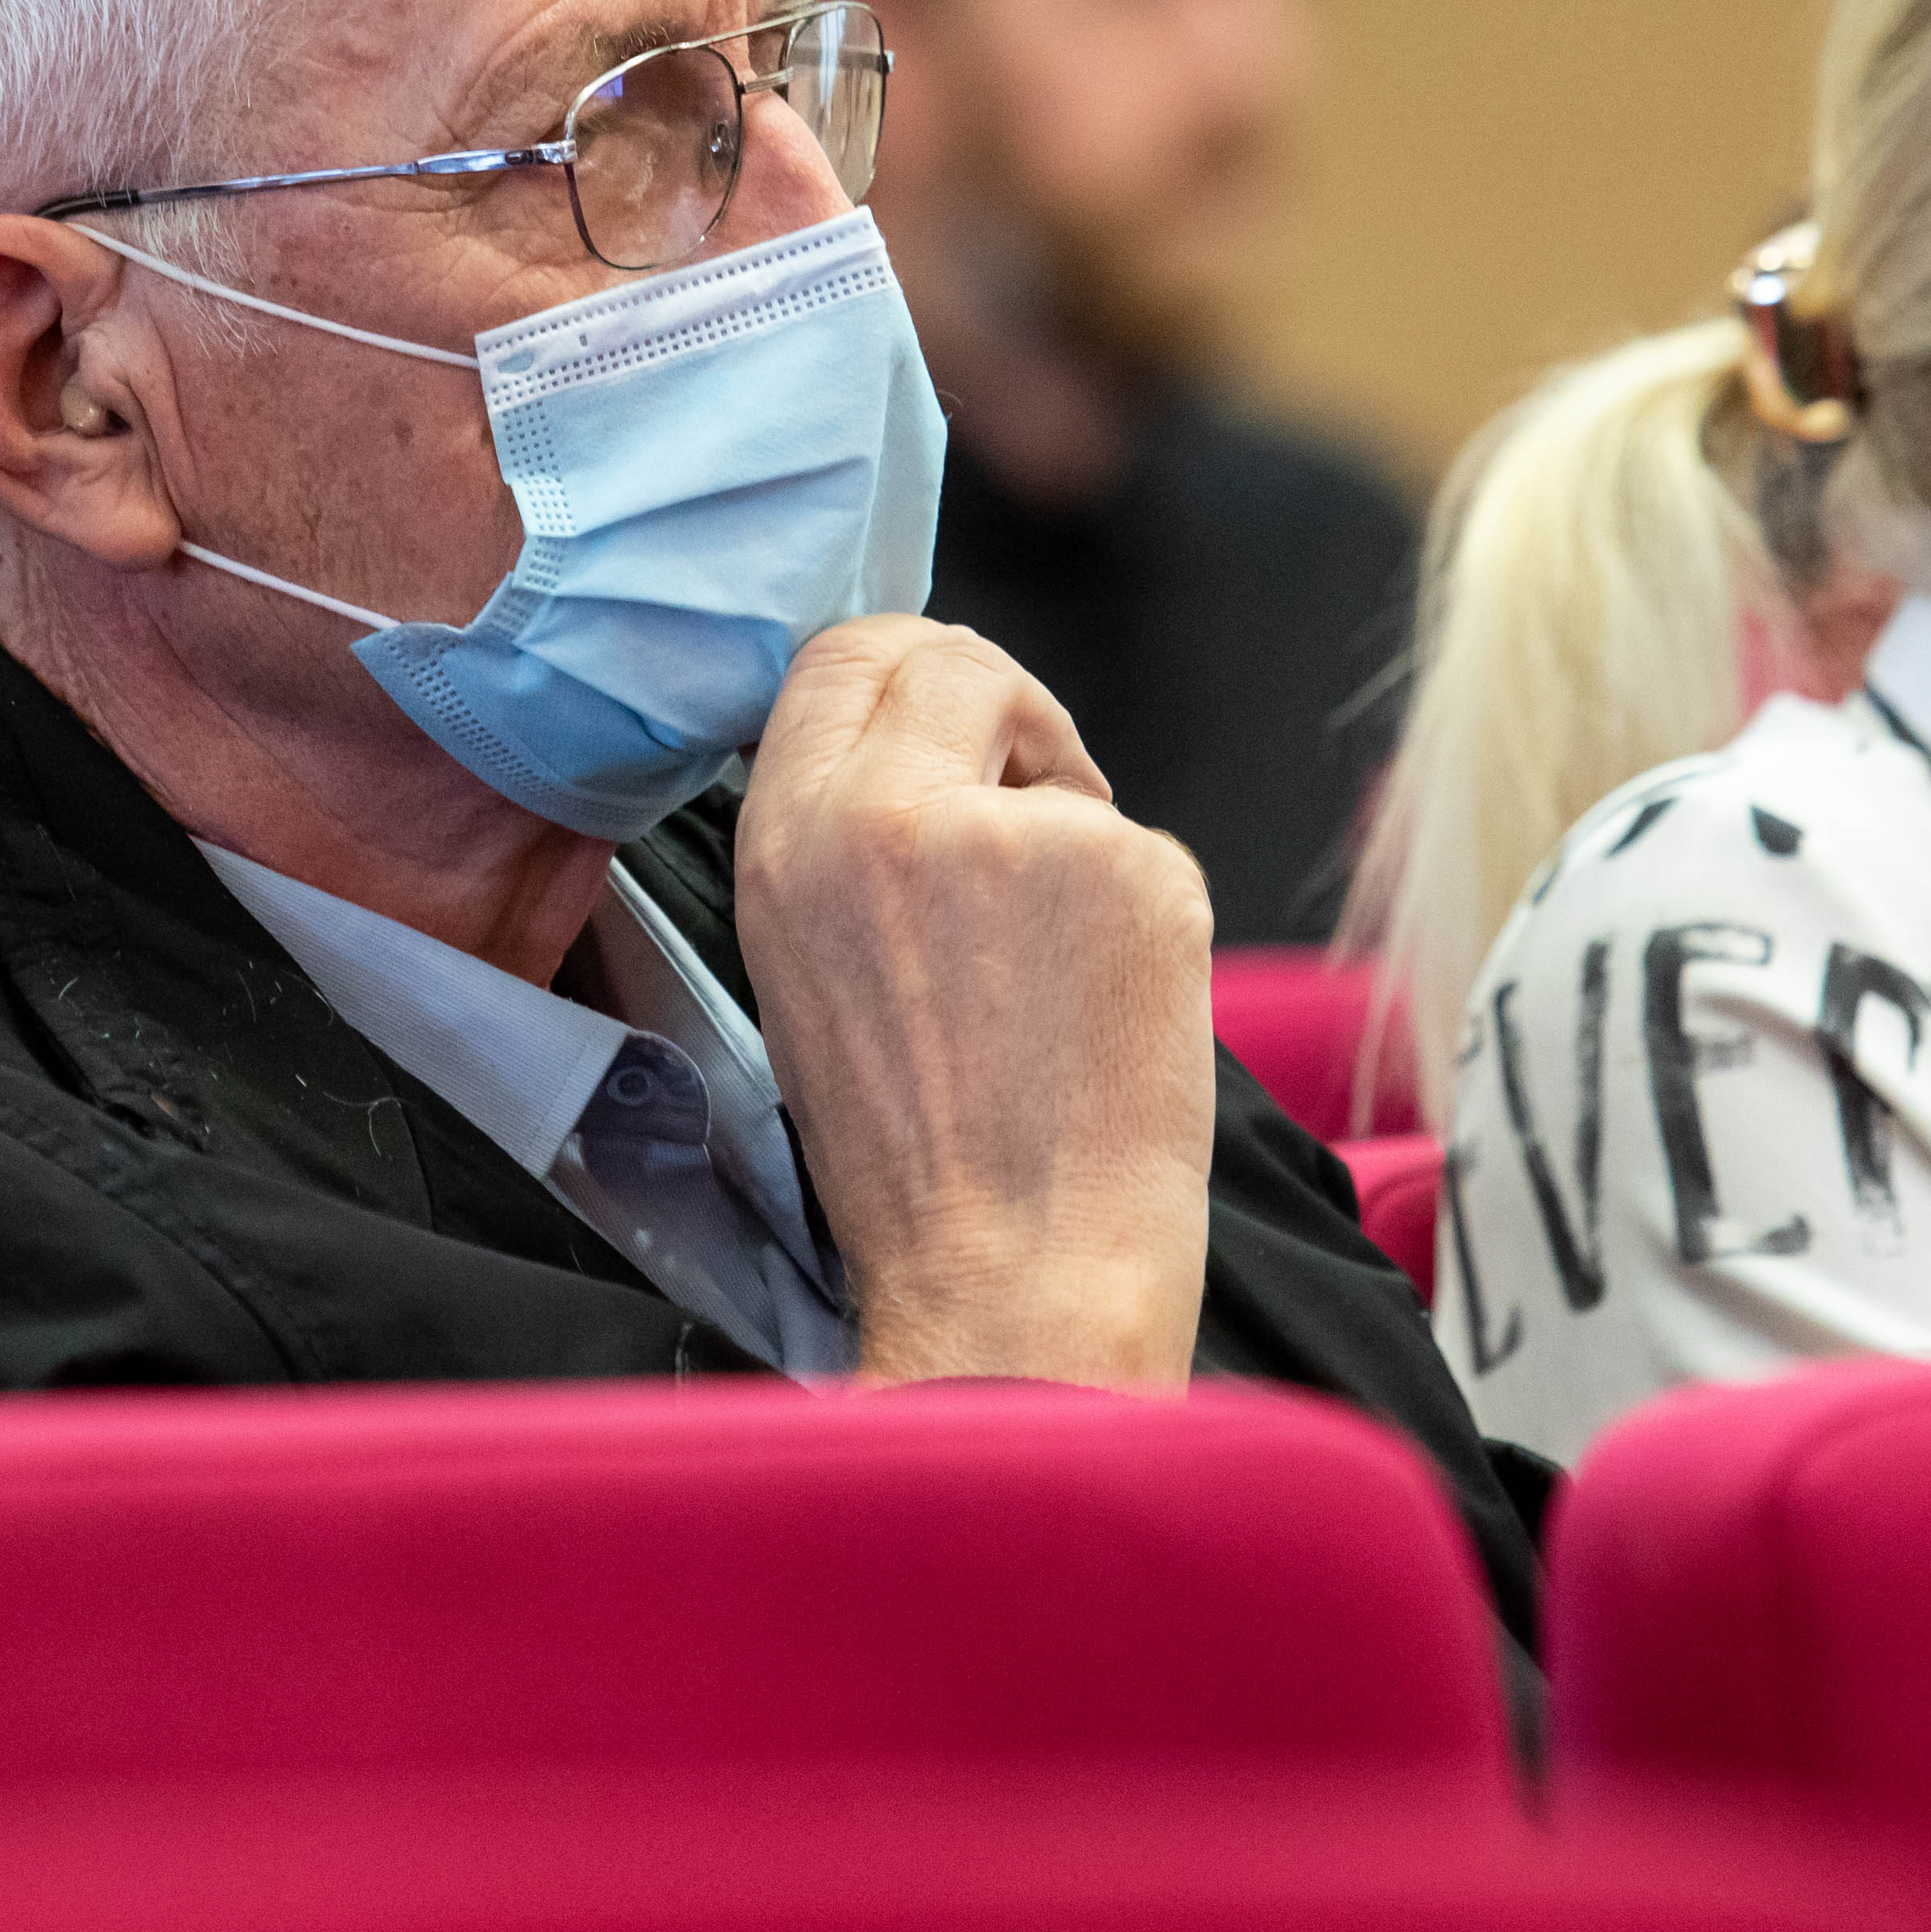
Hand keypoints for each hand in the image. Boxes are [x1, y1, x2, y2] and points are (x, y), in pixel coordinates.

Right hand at [737, 617, 1218, 1392]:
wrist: (1015, 1278)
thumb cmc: (917, 1164)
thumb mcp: (807, 970)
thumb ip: (844, 840)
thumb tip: (924, 748)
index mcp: (788, 840)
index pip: (842, 653)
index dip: (904, 675)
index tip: (949, 728)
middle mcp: (891, 814)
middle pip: (955, 660)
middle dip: (1000, 714)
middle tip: (1026, 797)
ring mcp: (1024, 834)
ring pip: (1063, 776)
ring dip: (1071, 838)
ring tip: (1046, 979)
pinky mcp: (1138, 867)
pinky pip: (1142, 850)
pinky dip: (1138, 914)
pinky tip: (1103, 1012)